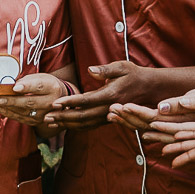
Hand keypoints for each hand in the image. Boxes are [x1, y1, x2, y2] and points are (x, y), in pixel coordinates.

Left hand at [0, 75, 66, 128]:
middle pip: (30, 102)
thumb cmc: (46, 85)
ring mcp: (45, 114)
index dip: (26, 87)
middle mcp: (51, 102)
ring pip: (25, 112)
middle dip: (12, 100)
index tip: (14, 87)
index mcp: (52, 87)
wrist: (59, 99)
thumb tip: (13, 86)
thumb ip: (27, 81)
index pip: (39, 87)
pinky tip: (2, 109)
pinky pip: (23, 119)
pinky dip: (11, 114)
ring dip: (9, 107)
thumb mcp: (41, 77)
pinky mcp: (39, 121)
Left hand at [43, 60, 170, 132]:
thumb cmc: (134, 74)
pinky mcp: (109, 119)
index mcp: (111, 94)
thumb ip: (105, 70)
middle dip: (63, 117)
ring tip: (50, 122)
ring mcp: (109, 116)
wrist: (149, 89)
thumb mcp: (122, 66)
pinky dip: (76, 126)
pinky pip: (90, 126)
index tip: (55, 103)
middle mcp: (109, 108)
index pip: (86, 101)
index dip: (69, 102)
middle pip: (82, 116)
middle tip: (46, 116)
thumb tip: (90, 70)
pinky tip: (64, 124)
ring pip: (85, 124)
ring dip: (66, 124)